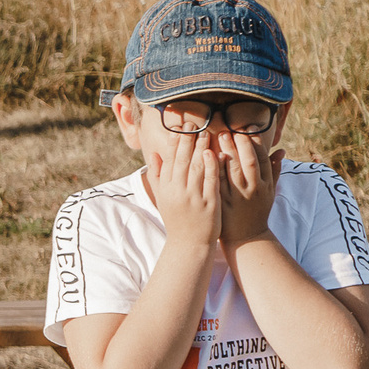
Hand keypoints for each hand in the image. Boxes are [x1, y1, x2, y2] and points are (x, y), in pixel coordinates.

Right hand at [142, 126, 220, 249]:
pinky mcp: (209, 204)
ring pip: (196, 167)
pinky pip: (210, 181)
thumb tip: (154, 154)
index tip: (181, 127)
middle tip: (194, 123)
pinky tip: (214, 152)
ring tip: (206, 132)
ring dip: (200, 147)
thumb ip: (158, 175)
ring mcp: (193, 198)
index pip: (169, 159)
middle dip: (187, 139)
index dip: (175, 141)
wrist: (188, 245)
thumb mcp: (163, 198)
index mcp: (166, 189)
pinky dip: (212, 165)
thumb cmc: (176, 219)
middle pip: (182, 160)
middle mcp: (177, 191)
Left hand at [219, 132, 282, 244]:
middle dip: (240, 143)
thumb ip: (274, 170)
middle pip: (248, 161)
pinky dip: (214, 168)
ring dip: (226, 151)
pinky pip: (218, 182)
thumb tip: (281, 150)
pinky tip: (209, 155)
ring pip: (233, 170)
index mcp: (265, 184)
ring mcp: (238, 196)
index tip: (248, 127)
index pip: (262, 157)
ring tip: (219, 136)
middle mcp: (253, 189)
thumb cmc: (258, 210)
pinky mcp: (224, 202)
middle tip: (231, 129)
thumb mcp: (270, 191)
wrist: (246, 237)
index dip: (255, 141)